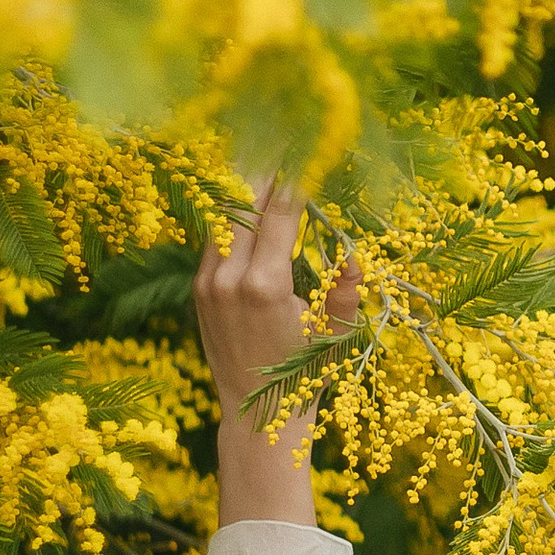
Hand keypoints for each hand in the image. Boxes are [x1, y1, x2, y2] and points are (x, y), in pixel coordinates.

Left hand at [194, 179, 357, 528]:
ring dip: (245, 187)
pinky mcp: (199, 289)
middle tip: (282, 138)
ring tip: (264, 156)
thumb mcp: (335, 334)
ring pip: (224, 216)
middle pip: (245, 203)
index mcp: (265, 285)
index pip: (279, 213)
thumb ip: (345, 291)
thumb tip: (355, 256)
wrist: (254, 416)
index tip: (305, 147)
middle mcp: (229, 278)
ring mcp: (208, 282)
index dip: (294, 177)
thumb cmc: (305, 376)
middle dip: (267, 170)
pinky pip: (215, 238)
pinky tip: (248, 196)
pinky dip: (232, 214)